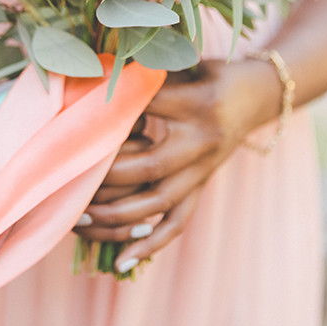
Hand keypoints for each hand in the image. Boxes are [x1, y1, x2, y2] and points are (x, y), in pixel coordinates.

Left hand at [73, 57, 280, 271]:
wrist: (259, 96)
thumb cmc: (213, 73)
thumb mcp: (187, 62)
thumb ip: (150, 70)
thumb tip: (99, 70)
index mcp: (199, 103)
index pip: (148, 112)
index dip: (114, 113)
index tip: (77, 118)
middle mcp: (202, 142)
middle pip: (151, 167)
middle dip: (106, 178)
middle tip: (67, 181)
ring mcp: (203, 171)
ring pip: (159, 203)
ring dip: (117, 217)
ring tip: (79, 220)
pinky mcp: (202, 187)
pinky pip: (177, 222)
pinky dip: (150, 245)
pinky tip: (120, 263)